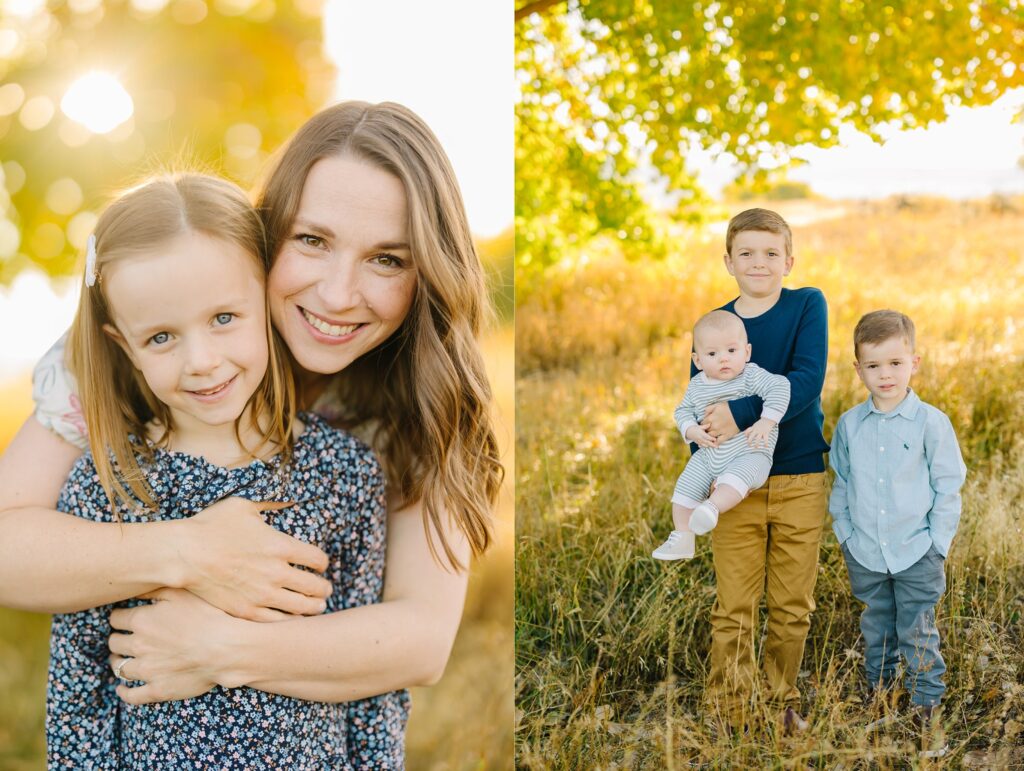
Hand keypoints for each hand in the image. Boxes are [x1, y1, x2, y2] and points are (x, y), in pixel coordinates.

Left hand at [108, 588, 250, 704]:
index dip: (119, 617)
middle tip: (123, 637)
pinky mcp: (157, 689)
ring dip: (118, 662)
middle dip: (117, 639)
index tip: (124, 617)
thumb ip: (154, 589)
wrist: (225, 648)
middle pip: (115, 643)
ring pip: (119, 668)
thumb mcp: (181, 593)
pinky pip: (132, 696)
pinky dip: (124, 692)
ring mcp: (147, 670)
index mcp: (142, 620)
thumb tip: (135, 588)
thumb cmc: (207, 616)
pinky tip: (122, 688)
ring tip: (121, 659)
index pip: (116, 618)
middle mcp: (138, 646)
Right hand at [177, 497, 331, 621]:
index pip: (317, 559)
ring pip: (300, 607)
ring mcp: (262, 594)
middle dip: (324, 589)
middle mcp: (277, 572)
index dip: (322, 563)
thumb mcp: (243, 506)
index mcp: (280, 546)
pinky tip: (291, 617)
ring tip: (317, 607)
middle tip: (326, 590)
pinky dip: (289, 620)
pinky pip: (277, 620)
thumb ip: (271, 504)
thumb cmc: (211, 526)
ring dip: (313, 607)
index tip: (320, 565)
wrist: (184, 555)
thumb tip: (290, 499)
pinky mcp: (246, 610)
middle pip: (315, 587)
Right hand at [684, 425, 717, 448]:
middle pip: (707, 442)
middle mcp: (700, 438)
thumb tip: (710, 424)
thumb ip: (705, 426)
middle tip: (717, 446)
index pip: (707, 437)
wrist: (689, 432)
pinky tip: (710, 447)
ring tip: (715, 447)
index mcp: (701, 434)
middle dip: (712, 445)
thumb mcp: (700, 426)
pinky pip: (703, 446)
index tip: (715, 439)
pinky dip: (706, 447)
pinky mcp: (698, 443)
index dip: (711, 438)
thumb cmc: (695, 428)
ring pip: (705, 445)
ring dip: (710, 446)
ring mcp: (699, 441)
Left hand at [701, 402, 739, 440]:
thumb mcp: (717, 405)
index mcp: (711, 418)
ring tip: (710, 436)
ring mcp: (720, 431)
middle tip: (706, 430)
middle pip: (706, 431)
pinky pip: (719, 441)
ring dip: (709, 437)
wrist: (742, 412)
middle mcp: (714, 426)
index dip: (703, 424)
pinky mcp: (727, 435)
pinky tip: (714, 443)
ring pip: (710, 437)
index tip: (705, 425)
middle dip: (705, 431)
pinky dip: (716, 443)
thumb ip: (708, 410)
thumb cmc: (730, 408)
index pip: (703, 424)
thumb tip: (704, 416)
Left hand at [745, 418, 775, 448]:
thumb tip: (750, 433)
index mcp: (753, 427)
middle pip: (751, 436)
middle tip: (749, 445)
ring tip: (756, 447)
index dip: (746, 434)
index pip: (747, 430)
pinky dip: (766, 443)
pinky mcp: (766, 433)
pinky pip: (765, 439)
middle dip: (749, 441)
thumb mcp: (756, 424)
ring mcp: (761, 431)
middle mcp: (756, 430)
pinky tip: (766, 446)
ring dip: (756, 444)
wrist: (768, 419)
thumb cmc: (762, 423)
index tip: (746, 437)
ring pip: (757, 439)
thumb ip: (753, 428)